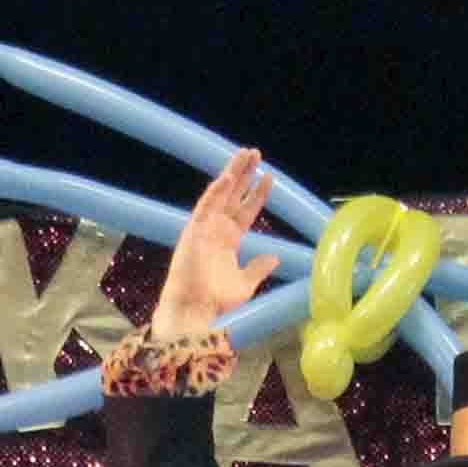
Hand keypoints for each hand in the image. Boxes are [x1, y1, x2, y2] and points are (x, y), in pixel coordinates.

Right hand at [149, 148, 276, 342]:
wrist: (194, 313)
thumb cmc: (216, 303)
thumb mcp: (245, 283)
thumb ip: (257, 268)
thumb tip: (275, 257)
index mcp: (229, 240)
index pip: (247, 211)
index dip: (258, 193)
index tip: (269, 176)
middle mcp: (217, 230)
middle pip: (234, 195)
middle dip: (244, 174)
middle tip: (255, 153)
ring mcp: (204, 229)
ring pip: (220, 194)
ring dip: (232, 174)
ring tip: (245, 154)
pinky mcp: (193, 232)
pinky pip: (205, 206)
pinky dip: (215, 191)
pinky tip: (227, 177)